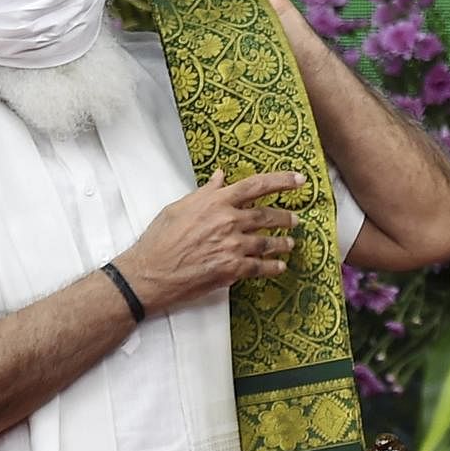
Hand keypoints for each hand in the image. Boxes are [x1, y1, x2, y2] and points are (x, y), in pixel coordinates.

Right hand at [113, 169, 303, 313]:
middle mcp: (228, 221)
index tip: (299, 180)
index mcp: (215, 202)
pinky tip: (279, 267)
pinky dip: (273, 267)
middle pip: (267, 216)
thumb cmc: (160, 239)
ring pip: (267, 242)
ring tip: (290, 243)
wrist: (150, 273)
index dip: (281, 181)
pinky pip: (260, 267)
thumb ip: (205, 193)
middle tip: (295, 219)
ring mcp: (232, 246)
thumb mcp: (179, 208)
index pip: (256, 186)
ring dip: (282, 243)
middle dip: (285, 217)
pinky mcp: (232, 269)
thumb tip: (220, 177)